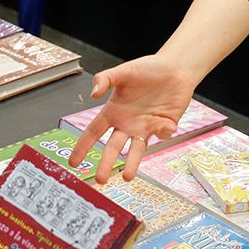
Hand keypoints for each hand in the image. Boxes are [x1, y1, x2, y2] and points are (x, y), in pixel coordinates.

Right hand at [71, 54, 199, 182]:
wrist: (175, 69)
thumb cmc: (147, 69)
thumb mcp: (123, 71)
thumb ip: (105, 79)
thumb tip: (93, 93)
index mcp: (113, 112)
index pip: (93, 133)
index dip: (82, 147)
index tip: (74, 163)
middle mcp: (127, 124)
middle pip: (112, 148)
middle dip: (106, 164)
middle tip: (100, 180)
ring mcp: (145, 127)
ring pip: (136, 150)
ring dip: (132, 164)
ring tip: (126, 176)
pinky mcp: (163, 126)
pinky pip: (162, 135)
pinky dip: (163, 133)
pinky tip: (164, 125)